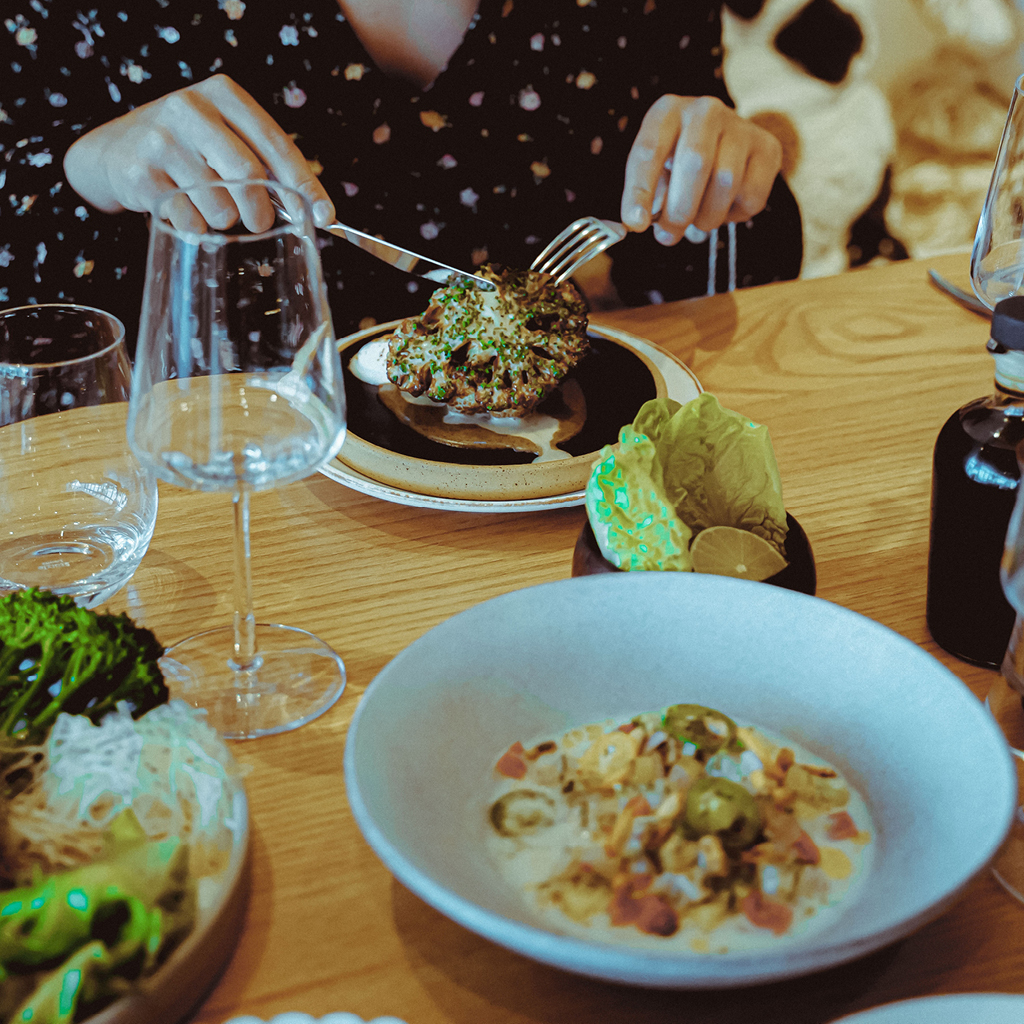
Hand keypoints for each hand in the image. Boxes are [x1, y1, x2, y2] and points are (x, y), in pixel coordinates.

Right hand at [63, 74, 334, 233]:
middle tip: (260, 222)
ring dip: (225, 221)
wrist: (114, 151)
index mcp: (222, 94)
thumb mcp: (224, 136)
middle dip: (262, 210)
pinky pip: (190, 220)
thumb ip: (265, 161)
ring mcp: (162, 140)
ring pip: (220, 205)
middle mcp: (190, 108)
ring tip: (211, 209)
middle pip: (248, 174)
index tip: (325, 215)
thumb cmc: (187, 148)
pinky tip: (186, 214)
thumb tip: (317, 209)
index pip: (275, 143)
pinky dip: (198, 229)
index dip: (304, 184)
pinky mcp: (142, 174)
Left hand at [621, 95, 782, 245]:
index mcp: (667, 113)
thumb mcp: (655, 171)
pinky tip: (724, 207)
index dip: (640, 190)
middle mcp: (705, 110)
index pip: (649, 151)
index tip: (636, 223)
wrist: (723, 143)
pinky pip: (752, 195)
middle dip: (679, 211)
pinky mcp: (767, 148)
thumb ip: (647, 194)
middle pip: (695, 164)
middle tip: (668, 237)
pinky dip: (735, 215)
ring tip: (697, 221)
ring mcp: (741, 126)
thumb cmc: (678, 163)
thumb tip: (640, 222)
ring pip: (726, 182)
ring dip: (707, 217)